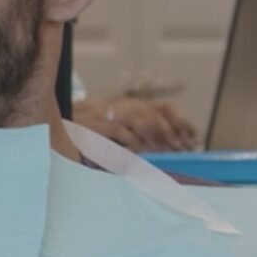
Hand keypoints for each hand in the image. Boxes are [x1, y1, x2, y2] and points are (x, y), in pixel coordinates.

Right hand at [72, 97, 197, 151]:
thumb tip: (173, 145)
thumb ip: (144, 132)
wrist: (62, 121)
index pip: (166, 108)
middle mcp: (125, 105)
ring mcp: (110, 113)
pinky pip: (120, 130)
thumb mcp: (123, 125)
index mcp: (135, 105)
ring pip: (141, 120)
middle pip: (155, 114)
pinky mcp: (96, 124)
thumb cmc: (96, 128)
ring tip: (166, 151)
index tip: (193, 138)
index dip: (182, 121)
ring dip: (156, 137)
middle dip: (171, 132)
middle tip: (181, 149)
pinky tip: (142, 152)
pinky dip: (132, 141)